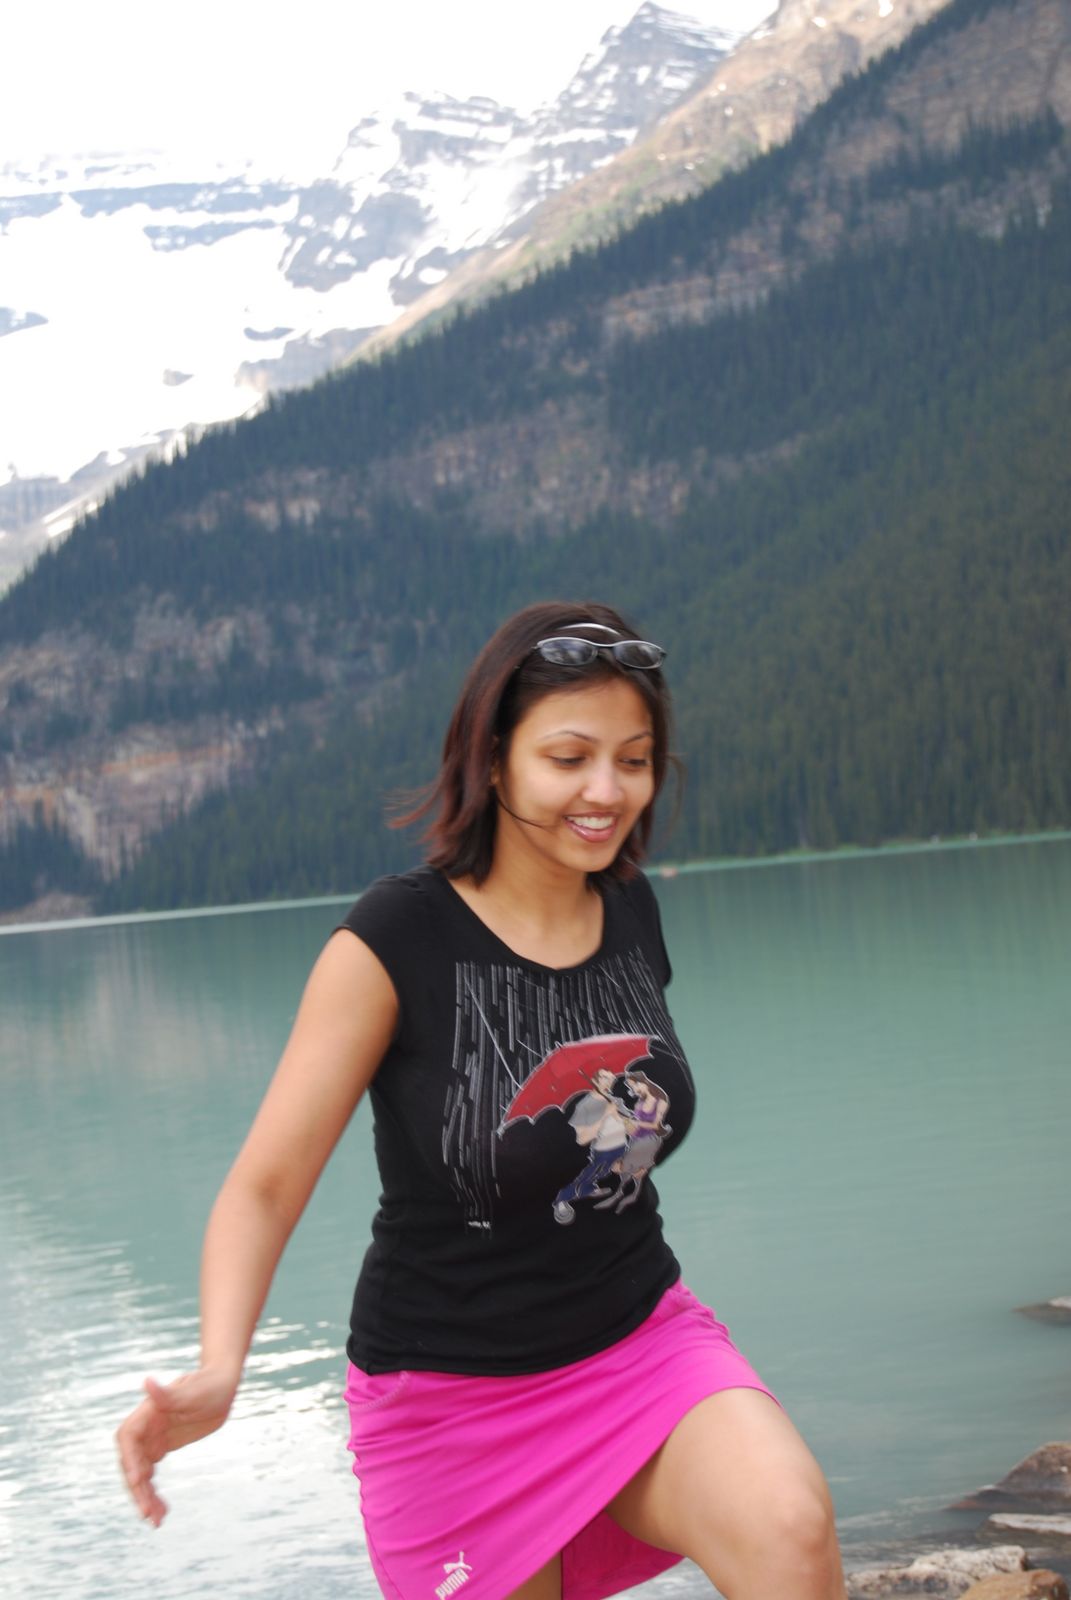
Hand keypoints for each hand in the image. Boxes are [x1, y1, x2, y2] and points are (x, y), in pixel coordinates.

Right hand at [116, 1366, 237, 1525]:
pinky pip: (150, 1475)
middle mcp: (146, 1426)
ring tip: (156, 1521)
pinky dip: (153, 1493)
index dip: (129, 1459)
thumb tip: (146, 1382)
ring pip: (140, 1474)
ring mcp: (152, 1438)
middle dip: (137, 1488)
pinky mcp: (162, 1446)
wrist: (222, 1383)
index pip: (128, 1437)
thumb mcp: (194, 1391)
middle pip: (132, 1462)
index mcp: (149, 1411)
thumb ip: (169, 1393)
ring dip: (144, 1497)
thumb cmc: (210, 1383)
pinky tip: (162, 1512)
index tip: (138, 1480)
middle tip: (147, 1513)